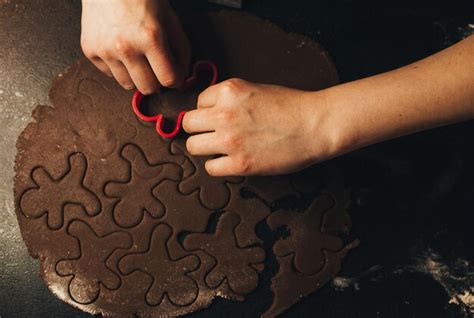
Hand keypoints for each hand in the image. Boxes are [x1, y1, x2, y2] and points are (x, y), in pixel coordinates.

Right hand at [80, 0, 189, 93]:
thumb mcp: (170, 20)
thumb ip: (181, 51)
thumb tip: (182, 79)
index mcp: (150, 38)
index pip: (168, 79)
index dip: (175, 80)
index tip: (174, 76)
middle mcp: (126, 47)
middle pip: (148, 88)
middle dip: (157, 83)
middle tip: (156, 69)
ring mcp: (105, 50)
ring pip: (127, 85)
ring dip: (136, 77)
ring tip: (138, 58)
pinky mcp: (90, 50)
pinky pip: (109, 74)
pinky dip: (118, 67)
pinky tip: (120, 50)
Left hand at [182, 79, 336, 175]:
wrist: (315, 125)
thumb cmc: (292, 106)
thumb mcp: (255, 89)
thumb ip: (230, 98)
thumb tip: (210, 111)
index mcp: (229, 91)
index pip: (198, 102)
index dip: (209, 111)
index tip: (219, 117)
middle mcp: (224, 114)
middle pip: (188, 124)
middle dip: (199, 129)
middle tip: (212, 133)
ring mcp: (230, 140)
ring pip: (193, 146)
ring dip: (204, 147)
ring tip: (219, 148)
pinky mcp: (240, 164)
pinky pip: (210, 167)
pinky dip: (218, 165)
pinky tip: (230, 160)